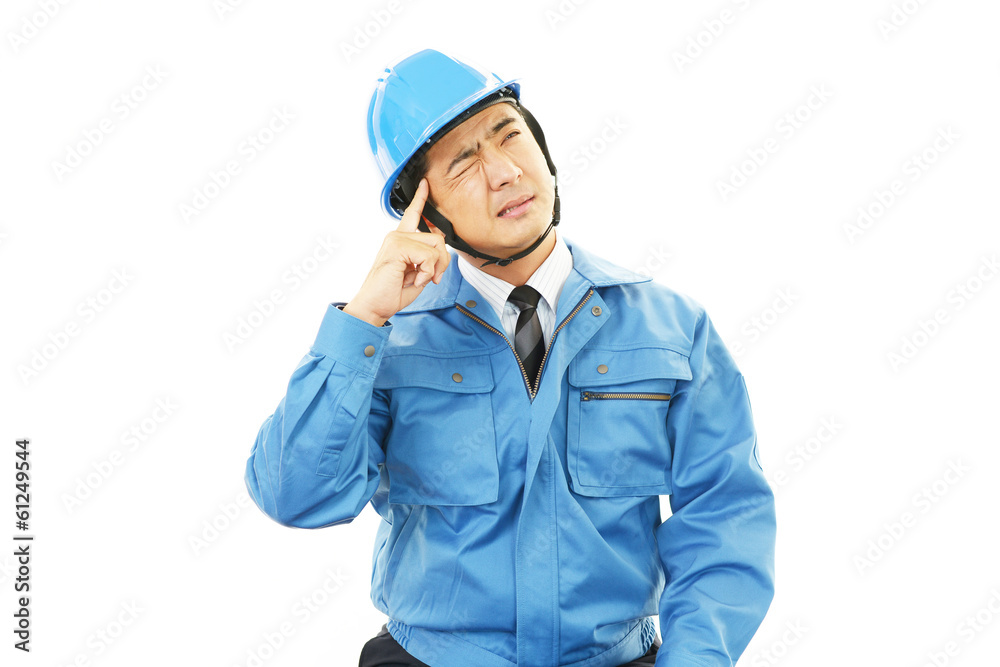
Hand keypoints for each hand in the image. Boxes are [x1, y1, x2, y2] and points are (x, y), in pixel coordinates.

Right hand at [342, 178, 450, 326]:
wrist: (374, 306)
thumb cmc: (392, 292)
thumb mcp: (418, 273)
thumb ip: (429, 259)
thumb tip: (443, 251)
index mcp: (400, 240)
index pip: (412, 215)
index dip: (420, 198)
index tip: (424, 184)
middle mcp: (397, 236)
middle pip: (438, 238)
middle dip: (442, 262)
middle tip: (431, 278)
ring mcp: (395, 239)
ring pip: (436, 246)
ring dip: (434, 269)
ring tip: (419, 279)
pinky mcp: (397, 247)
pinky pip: (429, 256)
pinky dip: (427, 272)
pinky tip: (413, 279)